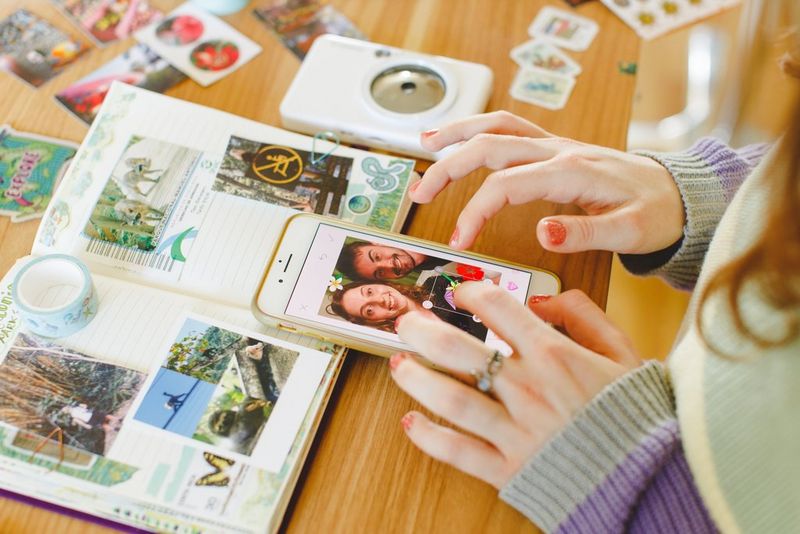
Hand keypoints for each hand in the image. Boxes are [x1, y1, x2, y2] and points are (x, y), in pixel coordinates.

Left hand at [390, 284, 639, 488]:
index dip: (471, 293)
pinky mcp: (508, 469)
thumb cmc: (636, 415)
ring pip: (449, 398)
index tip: (460, 294)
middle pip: (458, 349)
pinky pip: (457, 451)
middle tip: (406, 322)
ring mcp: (515, 430)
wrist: (651, 480)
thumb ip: (584, 316)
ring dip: (415, 377)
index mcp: (554, 355)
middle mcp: (528, 388)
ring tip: (399, 364)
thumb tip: (542, 302)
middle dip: (423, 330)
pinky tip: (410, 422)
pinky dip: (428, 437)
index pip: (497, 307)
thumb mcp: (623, 352)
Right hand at [414, 111, 683, 253]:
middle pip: (490, 145)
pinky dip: (479, 129)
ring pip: (496, 126)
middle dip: (449, 168)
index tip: (459, 240)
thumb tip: (541, 234)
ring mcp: (555, 145)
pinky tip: (459, 136)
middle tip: (420, 195)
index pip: (506, 184)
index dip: (475, 211)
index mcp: (571, 172)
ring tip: (423, 145)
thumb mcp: (629, 231)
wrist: (676, 193)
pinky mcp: (554, 148)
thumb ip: (585, 232)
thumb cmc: (655, 213)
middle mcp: (558, 151)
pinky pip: (509, 128)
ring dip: (457, 133)